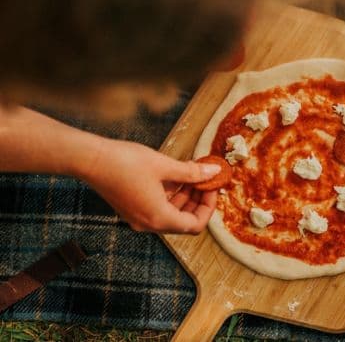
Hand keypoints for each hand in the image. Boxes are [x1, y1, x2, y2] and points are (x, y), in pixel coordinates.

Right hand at [82, 139, 220, 233]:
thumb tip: (215, 173)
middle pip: (184, 220)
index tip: (213, 187)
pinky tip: (176, 174)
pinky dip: (171, 193)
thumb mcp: (165, 166)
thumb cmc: (126, 162)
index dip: (209, 206)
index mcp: (159, 218)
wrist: (90, 160)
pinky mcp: (132, 208)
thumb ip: (192, 173)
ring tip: (192, 171)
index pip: (195, 224)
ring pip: (172, 212)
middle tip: (206, 178)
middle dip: (198, 199)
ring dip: (185, 194)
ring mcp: (138, 218)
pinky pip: (158, 206)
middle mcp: (148, 224)